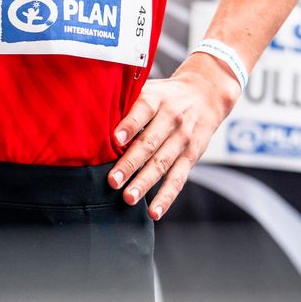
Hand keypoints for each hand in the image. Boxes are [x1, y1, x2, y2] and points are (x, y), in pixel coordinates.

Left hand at [106, 58, 238, 217]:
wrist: (206, 94)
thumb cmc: (166, 96)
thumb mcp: (150, 90)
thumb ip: (127, 104)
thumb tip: (94, 124)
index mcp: (157, 99)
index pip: (143, 110)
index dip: (130, 124)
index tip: (116, 138)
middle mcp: (172, 118)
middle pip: (150, 142)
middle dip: (131, 163)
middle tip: (113, 181)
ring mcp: (183, 139)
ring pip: (163, 163)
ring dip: (145, 182)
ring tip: (128, 198)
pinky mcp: (192, 156)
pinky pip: (179, 178)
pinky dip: (166, 197)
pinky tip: (154, 211)